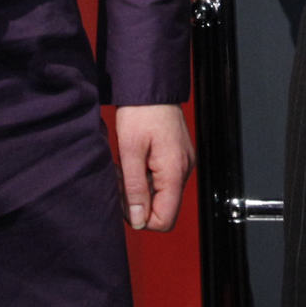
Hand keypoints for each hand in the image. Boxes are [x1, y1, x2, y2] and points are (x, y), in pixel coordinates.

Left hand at [113, 104, 193, 231]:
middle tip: (121, 179)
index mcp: (174, 171)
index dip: (141, 217)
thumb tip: (138, 220)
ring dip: (140, 188)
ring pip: (161, 195)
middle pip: (163, 208)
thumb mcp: (129, 151)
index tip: (124, 199)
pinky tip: (135, 161)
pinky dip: (146, 177)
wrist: (152, 87)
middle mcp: (184, 170)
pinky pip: (163, 180)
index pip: (165, 219)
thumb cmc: (141, 113)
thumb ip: (134, 189)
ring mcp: (183, 163)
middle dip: (138, 201)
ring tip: (126, 167)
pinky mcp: (178, 157)